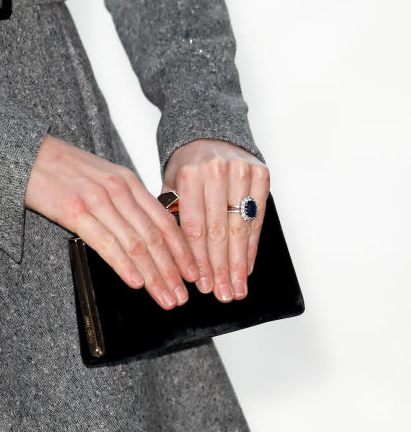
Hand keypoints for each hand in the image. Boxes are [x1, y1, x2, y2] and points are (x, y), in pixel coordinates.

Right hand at [25, 135, 199, 310]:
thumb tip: (146, 232)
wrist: (26, 153)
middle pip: (155, 236)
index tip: (193, 273)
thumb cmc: (62, 168)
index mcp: (128, 181)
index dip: (183, 251)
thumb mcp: (102, 176)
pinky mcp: (73, 210)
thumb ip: (125, 200)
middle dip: (173, 271)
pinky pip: (106, 243)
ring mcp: (97, 199)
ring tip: (165, 297)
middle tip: (183, 296)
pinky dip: (124, 266)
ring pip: (135, 244)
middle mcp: (118, 189)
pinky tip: (136, 282)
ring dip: (154, 276)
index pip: (165, 221)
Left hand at [161, 140, 269, 302]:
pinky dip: (252, 246)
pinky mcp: (261, 174)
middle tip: (221, 294)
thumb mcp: (171, 188)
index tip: (199, 284)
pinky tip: (246, 267)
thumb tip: (173, 262)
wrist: (210, 138)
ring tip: (236, 289)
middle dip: (220, 267)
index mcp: (191, 174)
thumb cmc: (187, 170)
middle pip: (219, 230)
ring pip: (240, 227)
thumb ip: (173, 218)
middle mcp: (218, 170)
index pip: (195, 226)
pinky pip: (258, 218)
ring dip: (238, 263)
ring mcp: (242, 171)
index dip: (198, 259)